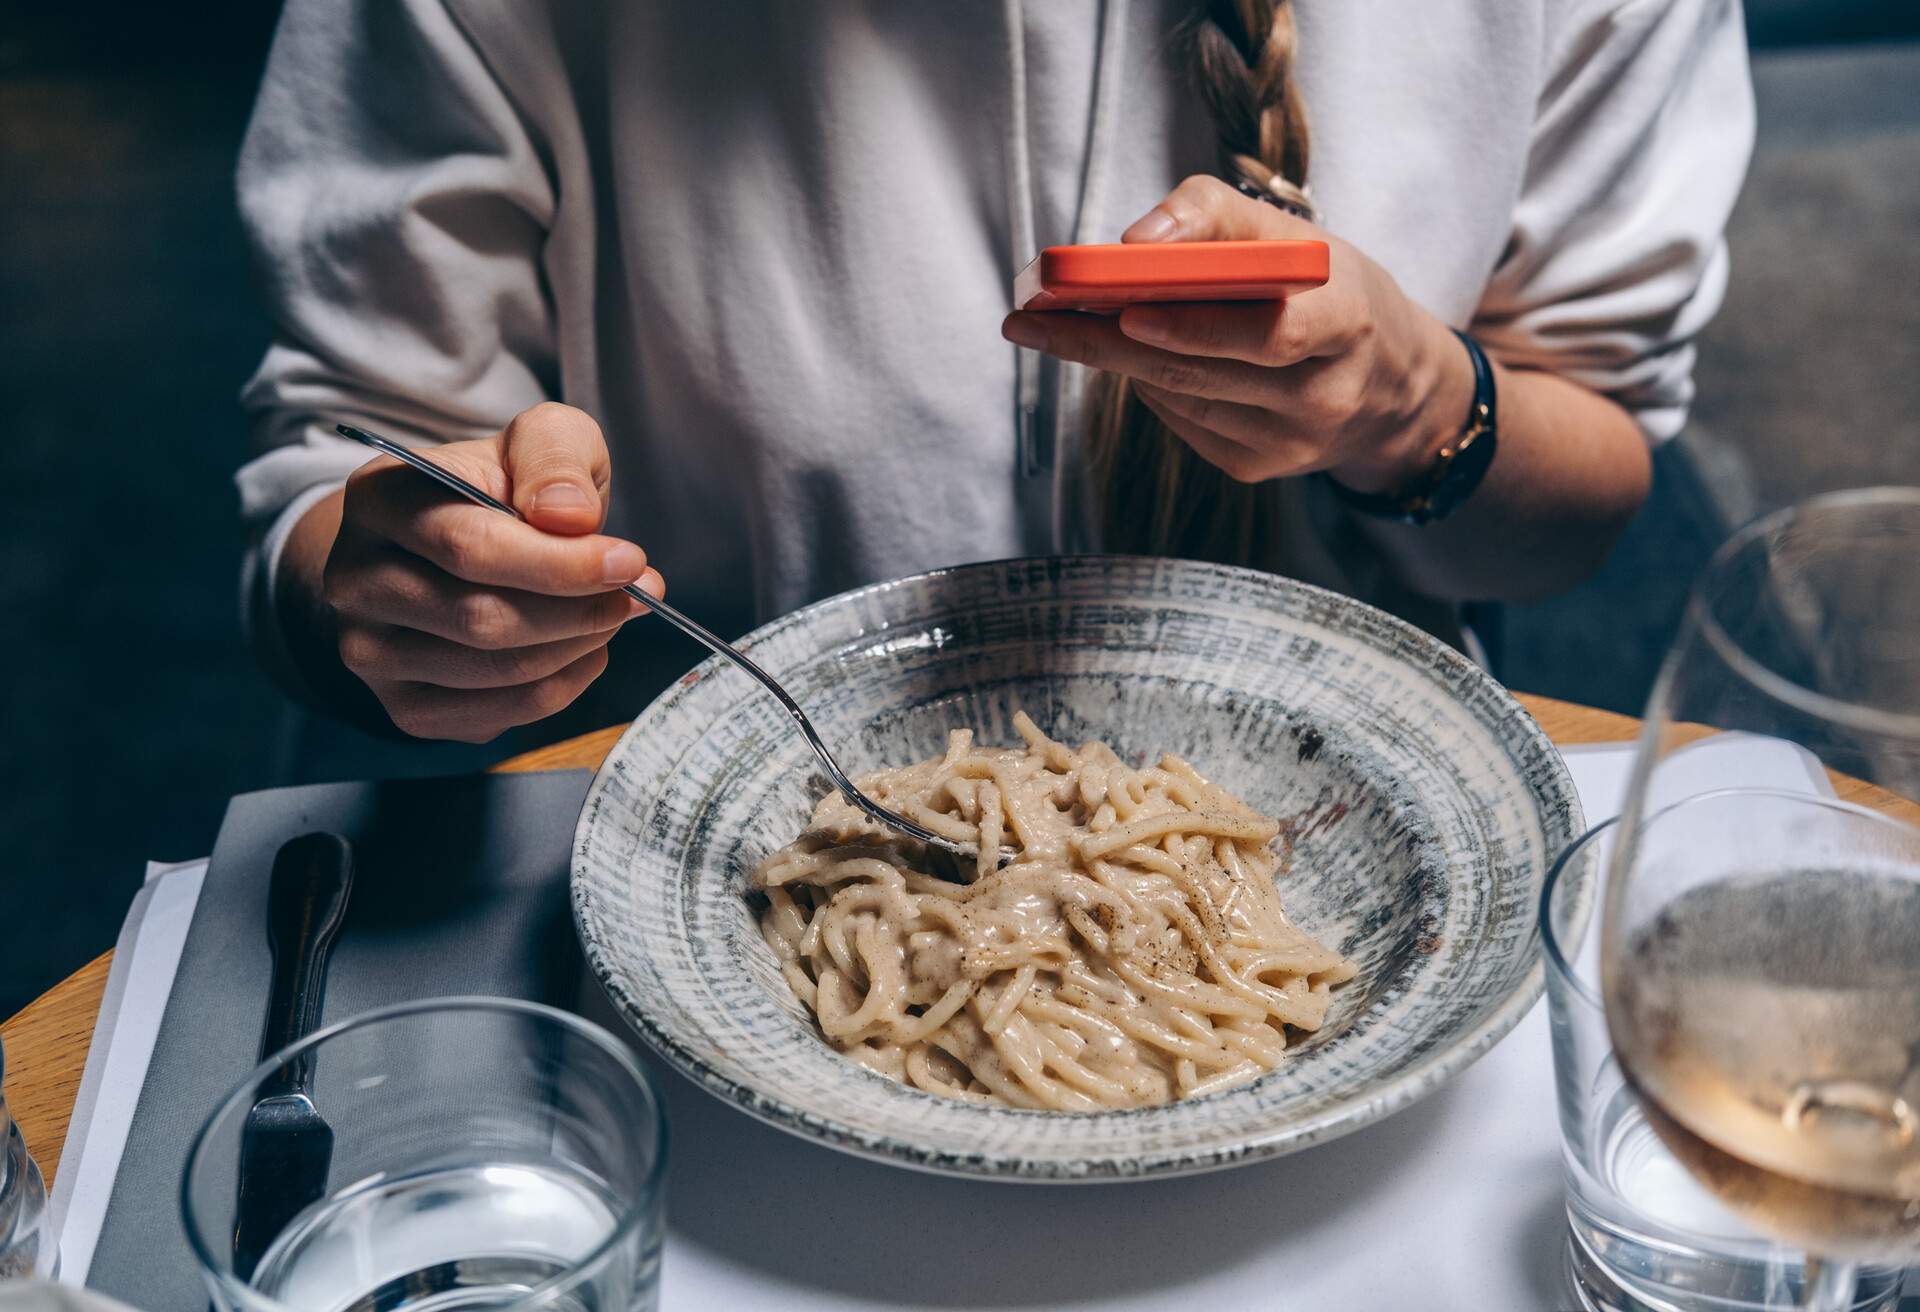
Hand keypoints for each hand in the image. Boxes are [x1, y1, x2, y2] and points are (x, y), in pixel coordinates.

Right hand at [320, 402, 661, 742]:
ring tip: (612, 614)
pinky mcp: (405, 706)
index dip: (562, 563)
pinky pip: (500, 715)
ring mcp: (371, 651)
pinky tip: (581, 648)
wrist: (454, 544)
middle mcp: (356, 581)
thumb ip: (555, 458)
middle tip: (636, 593)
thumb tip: (569, 518)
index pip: (471, 548)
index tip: (629, 562)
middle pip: (482, 619)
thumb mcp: (539, 440)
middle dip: (580, 611)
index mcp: (378, 500)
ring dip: (578, 647)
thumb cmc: (501, 488)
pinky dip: (563, 685)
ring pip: (496, 672)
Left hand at [1001, 175, 1471, 494]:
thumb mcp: (1298, 237)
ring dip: (1110, 360)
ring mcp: (1291, 443)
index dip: (1196, 325)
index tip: (1124, 309)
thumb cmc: (1329, 290)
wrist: (1391, 382)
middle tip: (1031, 318)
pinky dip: (1149, 384)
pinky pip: (1182, 422)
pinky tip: (1129, 357)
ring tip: (1049, 327)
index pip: (1269, 331)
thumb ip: (1216, 216)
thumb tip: (1134, 240)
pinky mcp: (1259, 469)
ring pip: (1180, 397)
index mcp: (1346, 322)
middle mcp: (1323, 395)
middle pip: (1199, 371)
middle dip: (1104, 341)